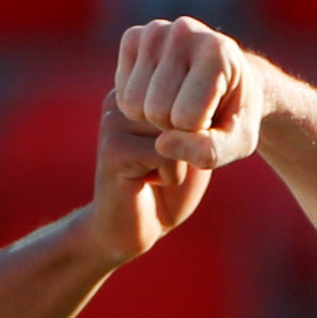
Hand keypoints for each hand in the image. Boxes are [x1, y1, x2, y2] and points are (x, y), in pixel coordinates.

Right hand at [78, 93, 210, 267]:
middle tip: (164, 166)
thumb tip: (196, 105)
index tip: (179, 152)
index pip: (196, 90)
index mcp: (144, 86)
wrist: (132, 231)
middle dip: (191, 146)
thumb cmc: (171, 188)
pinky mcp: (113, 146)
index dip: (203, 130)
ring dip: (181, 163)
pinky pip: (167, 154)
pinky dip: (172, 176)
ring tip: (155, 173)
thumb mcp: (198, 145)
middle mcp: (126, 95)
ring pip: (179, 132)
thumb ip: (203, 117)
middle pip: (189, 110)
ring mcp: (115, 119)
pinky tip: (148, 183)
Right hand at [113, 16, 267, 169]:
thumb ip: (208, 152)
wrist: (228, 78)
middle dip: (172, 127)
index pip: (186, 119)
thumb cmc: (233, 116)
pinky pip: (122, 95)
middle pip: (156, 110)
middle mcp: (184, 31)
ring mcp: (155, 31)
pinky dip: (139, 104)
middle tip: (192, 115)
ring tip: (177, 106)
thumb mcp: (237, 144)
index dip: (196, 133)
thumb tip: (161, 144)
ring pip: (133, 105)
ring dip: (153, 118)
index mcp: (217, 52)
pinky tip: (160, 95)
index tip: (212, 119)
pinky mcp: (133, 36)